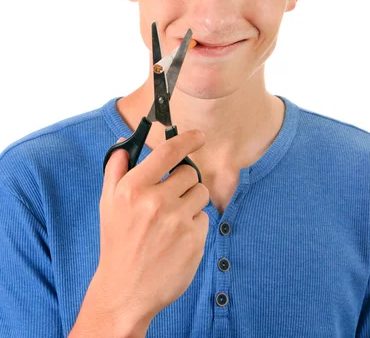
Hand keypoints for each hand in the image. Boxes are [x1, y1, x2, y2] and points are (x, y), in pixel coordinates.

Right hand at [96, 130, 209, 333]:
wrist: (125, 291)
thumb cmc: (117, 242)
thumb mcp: (107, 203)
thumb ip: (116, 169)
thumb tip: (126, 142)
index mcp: (133, 188)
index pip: (168, 152)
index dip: (188, 139)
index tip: (199, 136)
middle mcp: (156, 202)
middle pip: (190, 172)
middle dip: (183, 181)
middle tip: (170, 198)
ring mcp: (177, 222)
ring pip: (200, 193)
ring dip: (190, 202)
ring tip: (172, 221)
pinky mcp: (194, 240)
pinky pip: (204, 218)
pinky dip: (194, 225)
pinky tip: (177, 239)